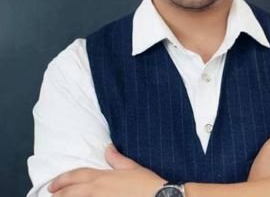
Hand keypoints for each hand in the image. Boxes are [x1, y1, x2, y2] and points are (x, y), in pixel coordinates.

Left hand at [47, 144, 165, 195]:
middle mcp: (98, 191)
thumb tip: (108, 148)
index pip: (78, 175)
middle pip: (72, 192)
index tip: (52, 184)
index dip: (63, 179)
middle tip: (51, 195)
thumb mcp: (133, 167)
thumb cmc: (147, 184)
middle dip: (59, 193)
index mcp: (104, 177)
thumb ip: (117, 158)